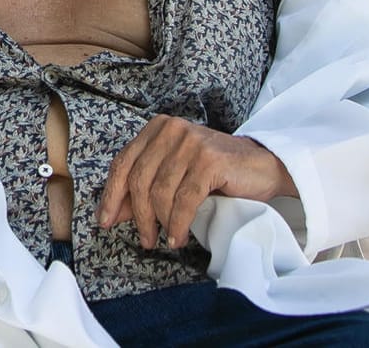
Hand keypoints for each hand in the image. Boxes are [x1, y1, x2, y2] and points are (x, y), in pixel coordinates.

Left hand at [98, 115, 295, 249]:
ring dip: (159, 223)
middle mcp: (171, 130)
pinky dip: (178, 224)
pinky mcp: (210, 161)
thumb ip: (144, 188)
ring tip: (165, 240)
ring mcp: (190, 143)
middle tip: (144, 239)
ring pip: (160, 192)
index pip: (123, 162)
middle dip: (138, 215)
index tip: (105, 221)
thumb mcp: (174, 174)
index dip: (111, 195)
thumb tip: (113, 213)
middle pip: (139, 179)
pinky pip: (184, 200)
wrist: (262, 166)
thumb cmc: (215, 173)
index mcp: (157, 128)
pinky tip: (178, 237)